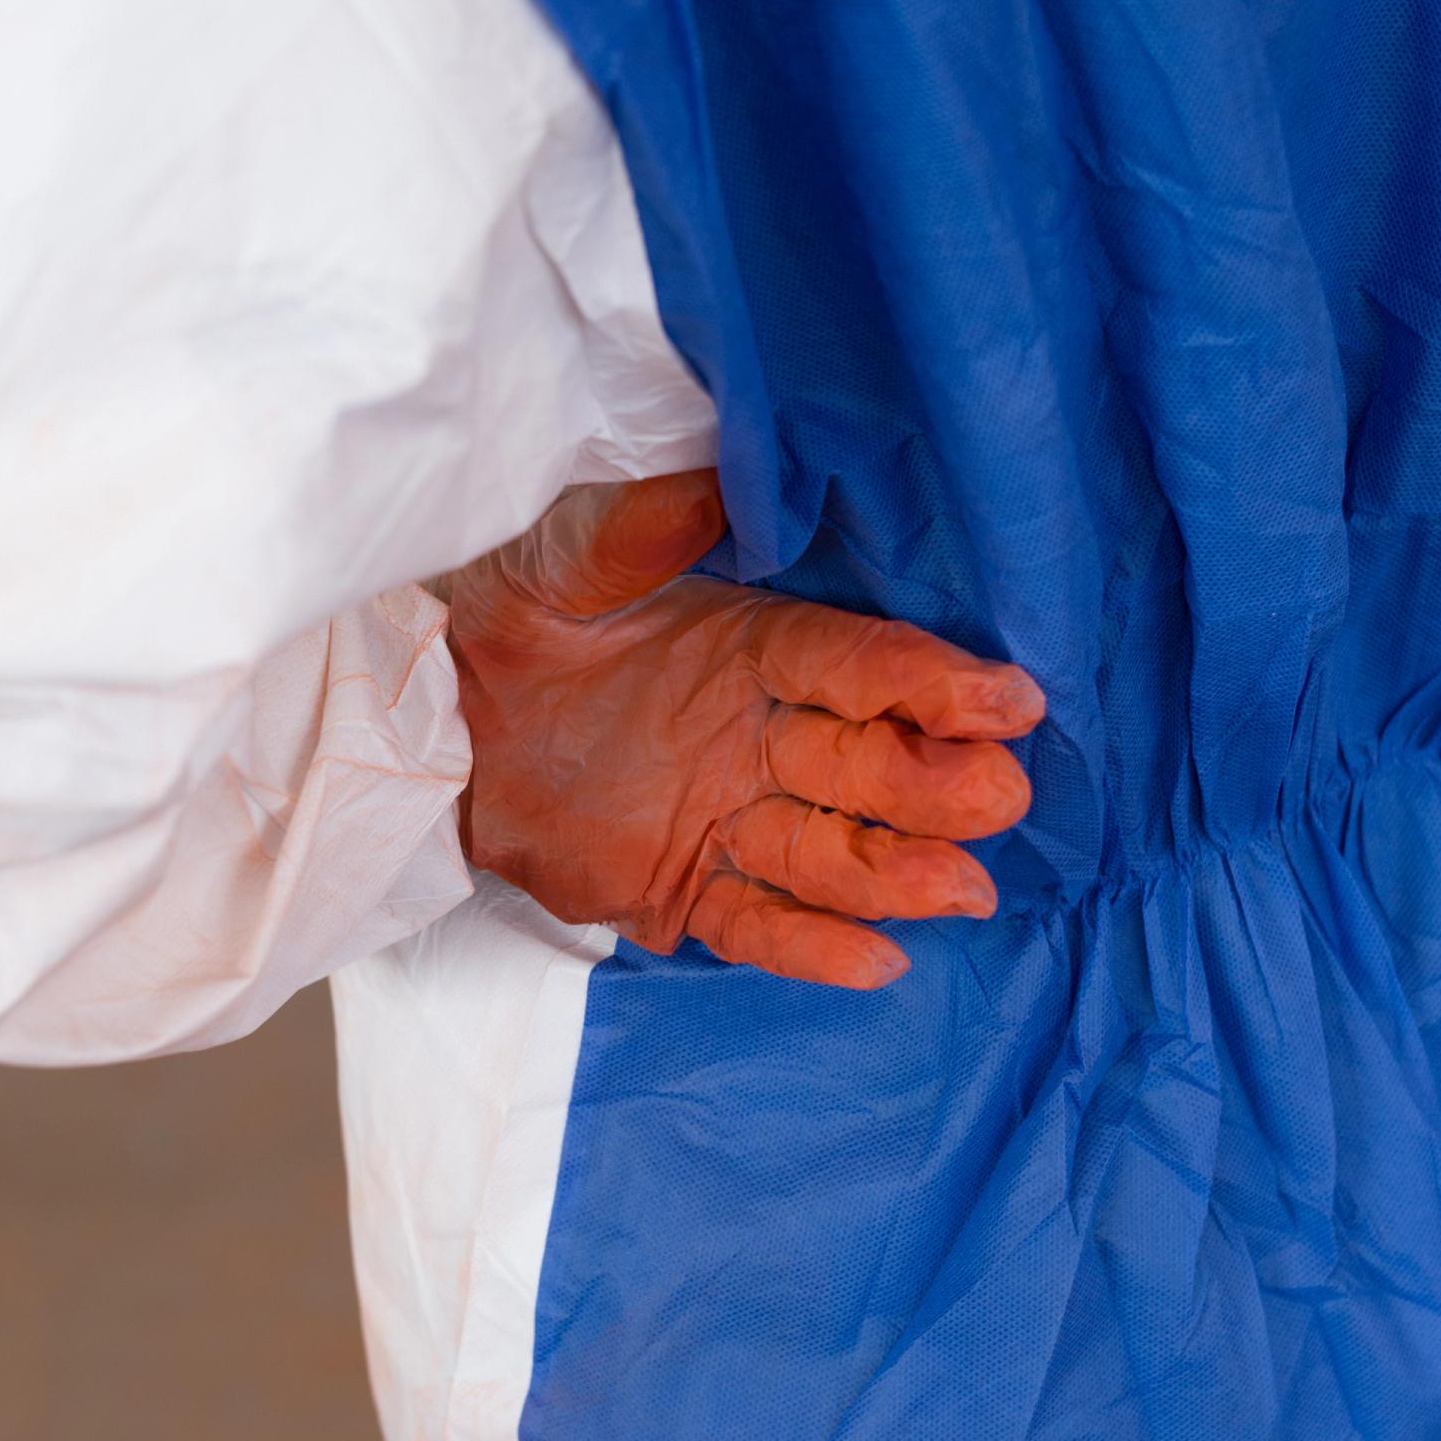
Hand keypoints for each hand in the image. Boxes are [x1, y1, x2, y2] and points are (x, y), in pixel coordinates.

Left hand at [445, 471, 1043, 986]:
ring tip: (964, 888)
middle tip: (1000, 795)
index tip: (1009, 698)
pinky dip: (815, 946)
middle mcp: (763, 738)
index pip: (863, 668)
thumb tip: (728, 478)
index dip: (937, 683)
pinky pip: (760, 925)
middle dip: (939, 786)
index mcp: (758, 648)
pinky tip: (879, 962)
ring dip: (900, 875)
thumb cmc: (509, 614)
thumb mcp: (568, 557)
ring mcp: (729, 822)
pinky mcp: (682, 892)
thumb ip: (648, 525)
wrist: (431, 716)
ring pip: (833, 854)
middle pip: (872, 768)